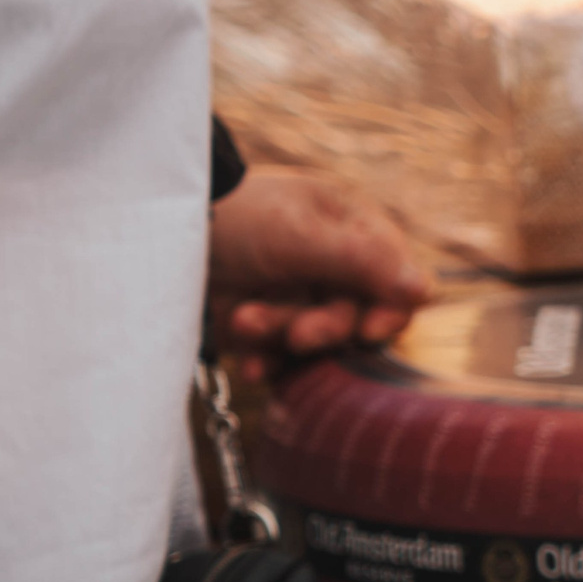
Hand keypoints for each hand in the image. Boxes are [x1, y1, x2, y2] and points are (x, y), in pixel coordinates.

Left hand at [208, 165, 433, 381]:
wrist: (157, 233)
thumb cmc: (236, 217)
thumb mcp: (300, 234)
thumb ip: (362, 262)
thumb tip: (425, 292)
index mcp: (351, 231)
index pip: (396, 281)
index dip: (388, 309)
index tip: (368, 328)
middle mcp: (332, 267)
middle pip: (357, 317)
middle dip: (324, 327)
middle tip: (295, 334)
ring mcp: (299, 297)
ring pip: (319, 340)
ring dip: (285, 339)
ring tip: (244, 322)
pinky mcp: (266, 327)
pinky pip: (285, 359)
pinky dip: (270, 364)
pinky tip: (250, 364)